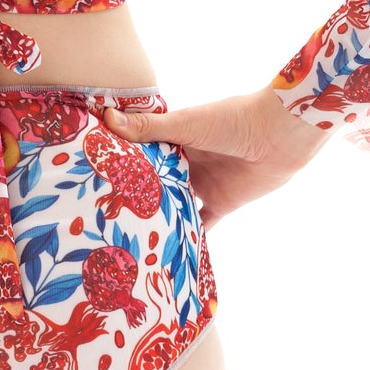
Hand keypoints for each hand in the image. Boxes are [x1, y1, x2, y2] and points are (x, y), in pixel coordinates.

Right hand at [102, 86, 330, 231]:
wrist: (279, 136)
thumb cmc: (232, 120)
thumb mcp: (187, 124)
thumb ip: (149, 128)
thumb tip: (107, 118)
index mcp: (176, 137)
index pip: (141, 151)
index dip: (120, 162)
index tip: (89, 175)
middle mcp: (187, 161)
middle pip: (155, 180)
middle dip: (134, 194)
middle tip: (99, 212)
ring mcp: (203, 183)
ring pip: (173, 203)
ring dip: (157, 216)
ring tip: (126, 235)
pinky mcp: (221, 202)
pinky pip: (201, 223)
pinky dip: (188, 235)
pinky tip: (167, 251)